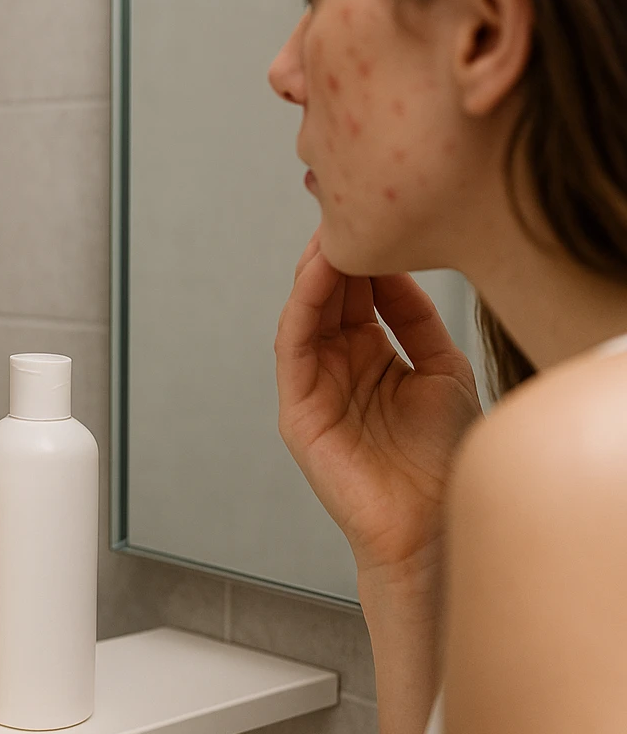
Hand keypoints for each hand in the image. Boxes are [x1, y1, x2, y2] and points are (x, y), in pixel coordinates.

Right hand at [275, 230, 481, 584]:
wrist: (432, 522)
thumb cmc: (440, 458)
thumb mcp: (441, 369)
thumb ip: (415, 319)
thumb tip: (395, 267)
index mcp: (370, 357)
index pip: (357, 294)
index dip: (365, 255)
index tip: (376, 216)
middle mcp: (337, 368)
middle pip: (328, 298)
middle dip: (336, 254)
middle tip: (347, 212)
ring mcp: (314, 388)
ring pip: (305, 314)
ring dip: (315, 273)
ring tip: (332, 235)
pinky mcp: (297, 410)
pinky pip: (293, 346)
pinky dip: (303, 307)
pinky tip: (320, 275)